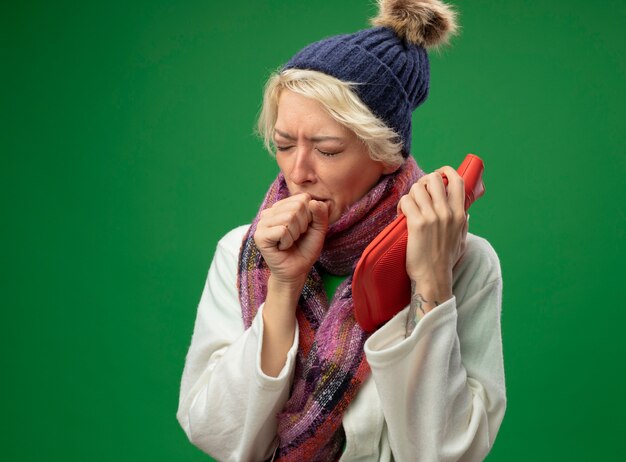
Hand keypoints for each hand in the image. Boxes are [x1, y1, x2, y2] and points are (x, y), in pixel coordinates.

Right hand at [254, 193, 328, 287]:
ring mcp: (262, 223)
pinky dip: (288, 242)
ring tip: (289, 242)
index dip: (310, 216)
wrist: (297, 271)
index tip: (304, 229)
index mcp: (282, 206)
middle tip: (296, 237)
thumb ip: (320, 213)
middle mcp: (270, 211)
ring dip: (295, 234)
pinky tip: (282, 247)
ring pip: (289, 218)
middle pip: (297, 207)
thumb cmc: (305, 249)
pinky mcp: (259, 235)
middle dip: (303, 225)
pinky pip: (282, 230)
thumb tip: (313, 201)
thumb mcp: (318, 229)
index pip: (303, 198)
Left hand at [397, 166, 468, 301]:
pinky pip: (406, 201)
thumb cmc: (446, 260)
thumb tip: (465, 213)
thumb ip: (463, 224)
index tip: (438, 174)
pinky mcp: (417, 224)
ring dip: (410, 194)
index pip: (457, 181)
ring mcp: (432, 217)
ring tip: (409, 206)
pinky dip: (402, 205)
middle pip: (434, 179)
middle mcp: (447, 213)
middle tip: (418, 193)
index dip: (446, 172)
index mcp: (460, 214)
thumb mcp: (461, 239)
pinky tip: (401, 214)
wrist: (433, 277)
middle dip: (424, 181)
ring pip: (417, 188)